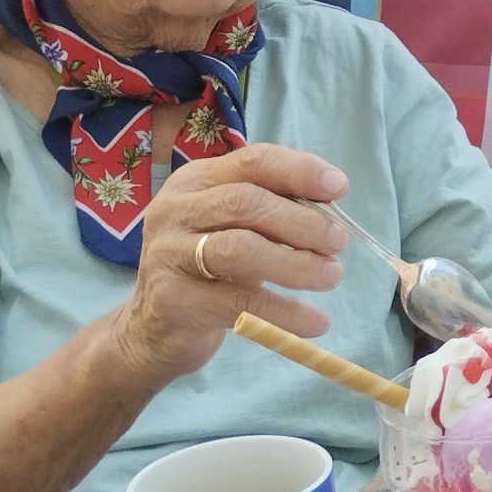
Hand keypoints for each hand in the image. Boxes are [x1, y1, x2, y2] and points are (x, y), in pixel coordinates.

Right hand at [116, 145, 350, 387]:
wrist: (153, 330)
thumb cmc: (207, 270)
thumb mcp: (235, 229)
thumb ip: (273, 211)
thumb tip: (331, 207)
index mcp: (196, 181)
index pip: (252, 161)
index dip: (299, 170)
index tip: (339, 187)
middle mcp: (175, 210)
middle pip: (245, 202)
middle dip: (300, 220)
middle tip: (337, 242)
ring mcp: (168, 254)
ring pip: (239, 249)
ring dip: (294, 263)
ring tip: (332, 276)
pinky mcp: (172, 300)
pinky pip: (237, 302)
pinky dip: (283, 311)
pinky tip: (315, 321)